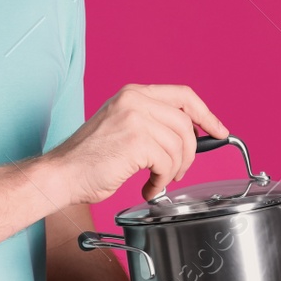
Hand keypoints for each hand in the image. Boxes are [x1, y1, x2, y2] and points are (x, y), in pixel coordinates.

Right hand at [44, 84, 228, 205]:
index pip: (183, 95)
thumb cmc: (88, 159)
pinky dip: (162, 181)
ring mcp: (135, 118)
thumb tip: (187, 137)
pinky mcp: (136, 141)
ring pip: (179, 146)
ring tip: (156, 182)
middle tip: (177, 172)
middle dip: (190, 153)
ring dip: (173, 171)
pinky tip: (147, 187)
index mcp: (133, 93)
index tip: (218, 130)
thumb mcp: (121, 126)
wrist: (61, 174)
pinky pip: (167, 163)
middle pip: (186, 123)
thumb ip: (151, 123)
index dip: (206, 114)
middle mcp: (135, 100)